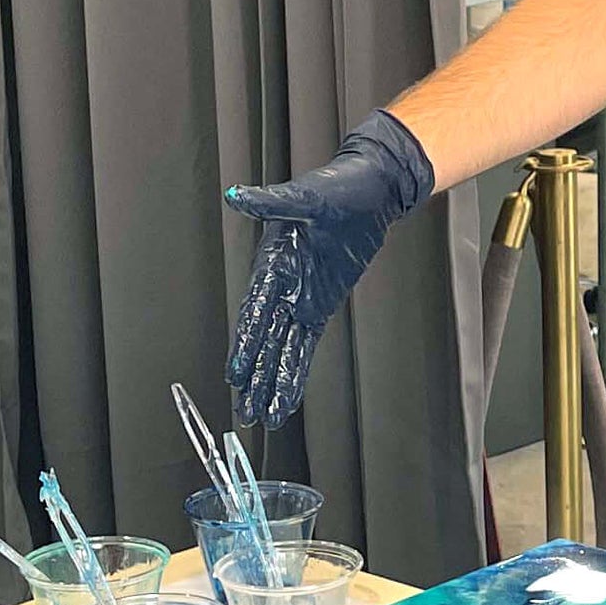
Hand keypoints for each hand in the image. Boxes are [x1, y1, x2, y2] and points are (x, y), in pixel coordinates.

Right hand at [224, 110, 434, 423]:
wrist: (369, 191)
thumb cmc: (337, 188)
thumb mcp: (305, 197)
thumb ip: (270, 202)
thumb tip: (237, 196)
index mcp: (272, 262)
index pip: (255, 311)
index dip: (246, 344)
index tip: (236, 373)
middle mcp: (281, 286)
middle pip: (264, 341)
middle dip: (256, 377)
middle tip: (245, 412)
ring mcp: (299, 298)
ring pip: (282, 350)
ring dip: (272, 383)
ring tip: (262, 416)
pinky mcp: (319, 305)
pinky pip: (304, 345)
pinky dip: (296, 371)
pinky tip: (288, 397)